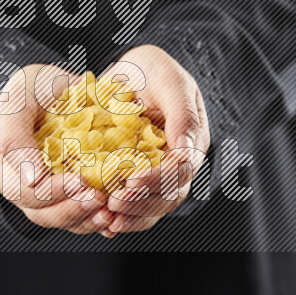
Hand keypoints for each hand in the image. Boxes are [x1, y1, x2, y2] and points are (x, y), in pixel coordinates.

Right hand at [0, 64, 116, 234]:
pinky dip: (100, 214)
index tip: (80, 181)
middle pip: (44, 214)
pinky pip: (84, 211)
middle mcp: (25, 185)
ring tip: (110, 210)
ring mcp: (50, 189)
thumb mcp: (16, 103)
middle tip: (99, 199)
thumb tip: (30, 181)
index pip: (25, 193)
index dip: (52, 193)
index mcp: (4, 168)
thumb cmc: (31, 87)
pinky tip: (117, 211)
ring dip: (88, 218)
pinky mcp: (73, 188)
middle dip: (72, 209)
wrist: (58, 82)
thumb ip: (16, 140)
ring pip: (65, 219)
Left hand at [101, 45, 209, 233]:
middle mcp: (178, 161)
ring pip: (153, 206)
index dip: (158, 178)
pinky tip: (104, 225)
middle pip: (169, 195)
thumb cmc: (152, 69)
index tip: (132, 179)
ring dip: (132, 216)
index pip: (182, 169)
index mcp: (191, 139)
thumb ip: (181, 111)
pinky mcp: (135, 177)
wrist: (128, 71)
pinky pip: (134, 204)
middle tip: (114, 203)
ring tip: (108, 220)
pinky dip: (121, 217)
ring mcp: (157, 172)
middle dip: (142, 203)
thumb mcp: (168, 79)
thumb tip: (186, 147)